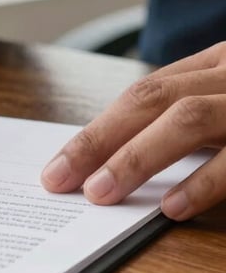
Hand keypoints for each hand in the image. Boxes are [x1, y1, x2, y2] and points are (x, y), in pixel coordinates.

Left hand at [41, 42, 225, 219]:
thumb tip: (116, 160)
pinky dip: (201, 183)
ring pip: (187, 119)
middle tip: (61, 179)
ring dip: (137, 158)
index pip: (143, 94)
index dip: (99, 129)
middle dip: (100, 140)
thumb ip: (188, 119)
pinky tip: (171, 207)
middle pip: (152, 100)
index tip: (61, 165)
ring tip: (100, 192)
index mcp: (215, 64)